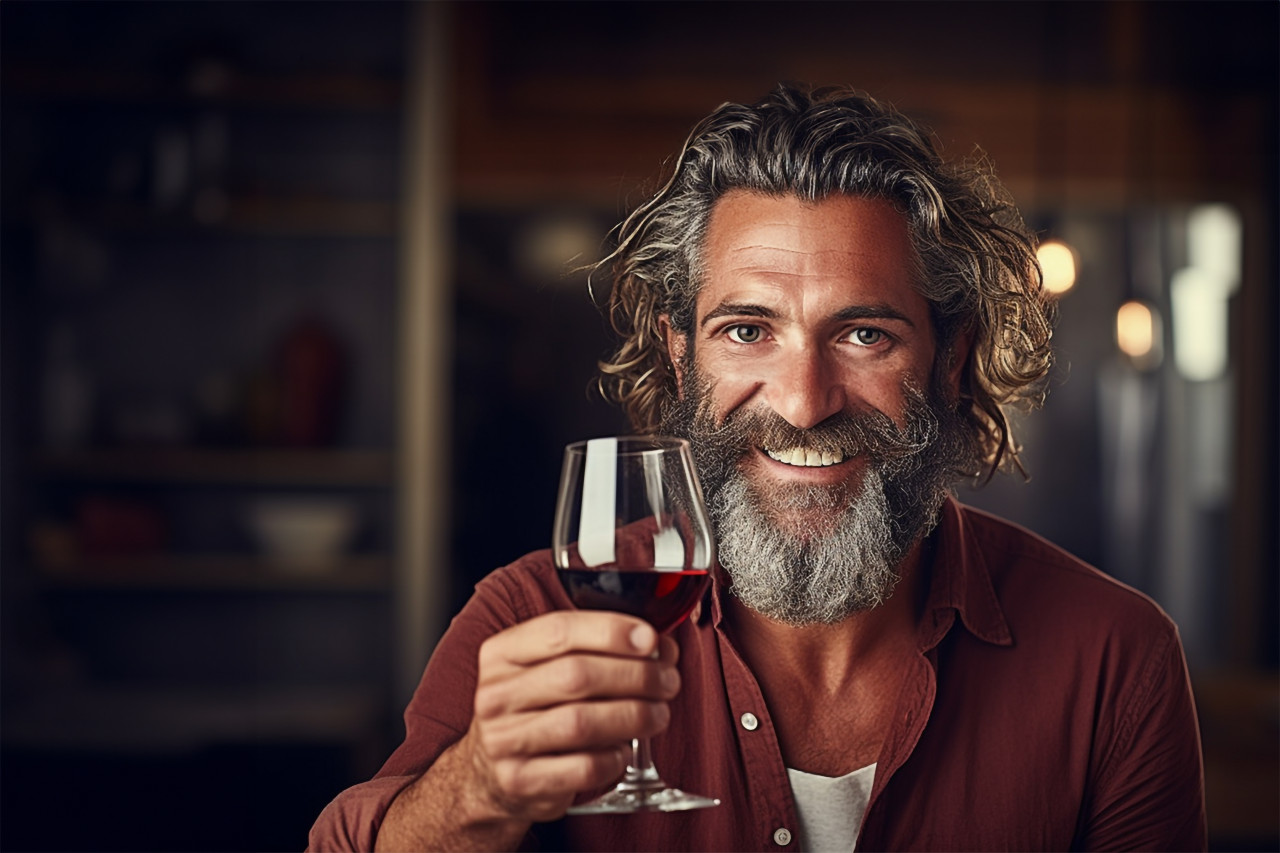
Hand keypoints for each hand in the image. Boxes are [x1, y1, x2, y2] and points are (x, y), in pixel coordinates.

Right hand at [464, 610, 679, 822]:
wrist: (489, 773)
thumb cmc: (533, 710)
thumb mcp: (544, 667)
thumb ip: (593, 648)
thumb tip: (657, 645)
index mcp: (502, 654)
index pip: (559, 631)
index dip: (611, 631)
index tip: (650, 640)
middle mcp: (496, 695)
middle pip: (576, 676)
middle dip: (635, 676)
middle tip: (667, 681)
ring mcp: (503, 740)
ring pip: (581, 723)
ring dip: (633, 716)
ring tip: (658, 714)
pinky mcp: (521, 781)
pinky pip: (582, 768)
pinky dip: (614, 758)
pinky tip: (625, 750)